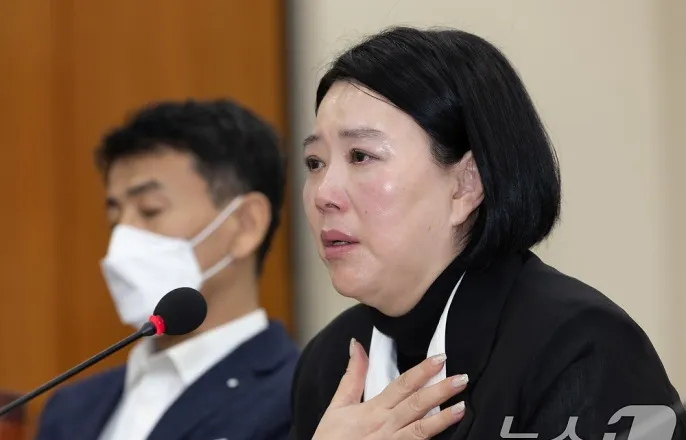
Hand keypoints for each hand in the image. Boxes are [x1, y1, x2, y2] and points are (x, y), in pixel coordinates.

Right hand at [312, 338, 467, 439]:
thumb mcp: (337, 406)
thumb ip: (352, 376)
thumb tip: (356, 345)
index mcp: (373, 410)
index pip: (402, 385)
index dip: (422, 371)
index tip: (440, 359)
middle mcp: (385, 427)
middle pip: (417, 405)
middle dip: (440, 390)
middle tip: (461, 378)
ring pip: (422, 430)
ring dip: (443, 418)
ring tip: (462, 406)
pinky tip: (448, 433)